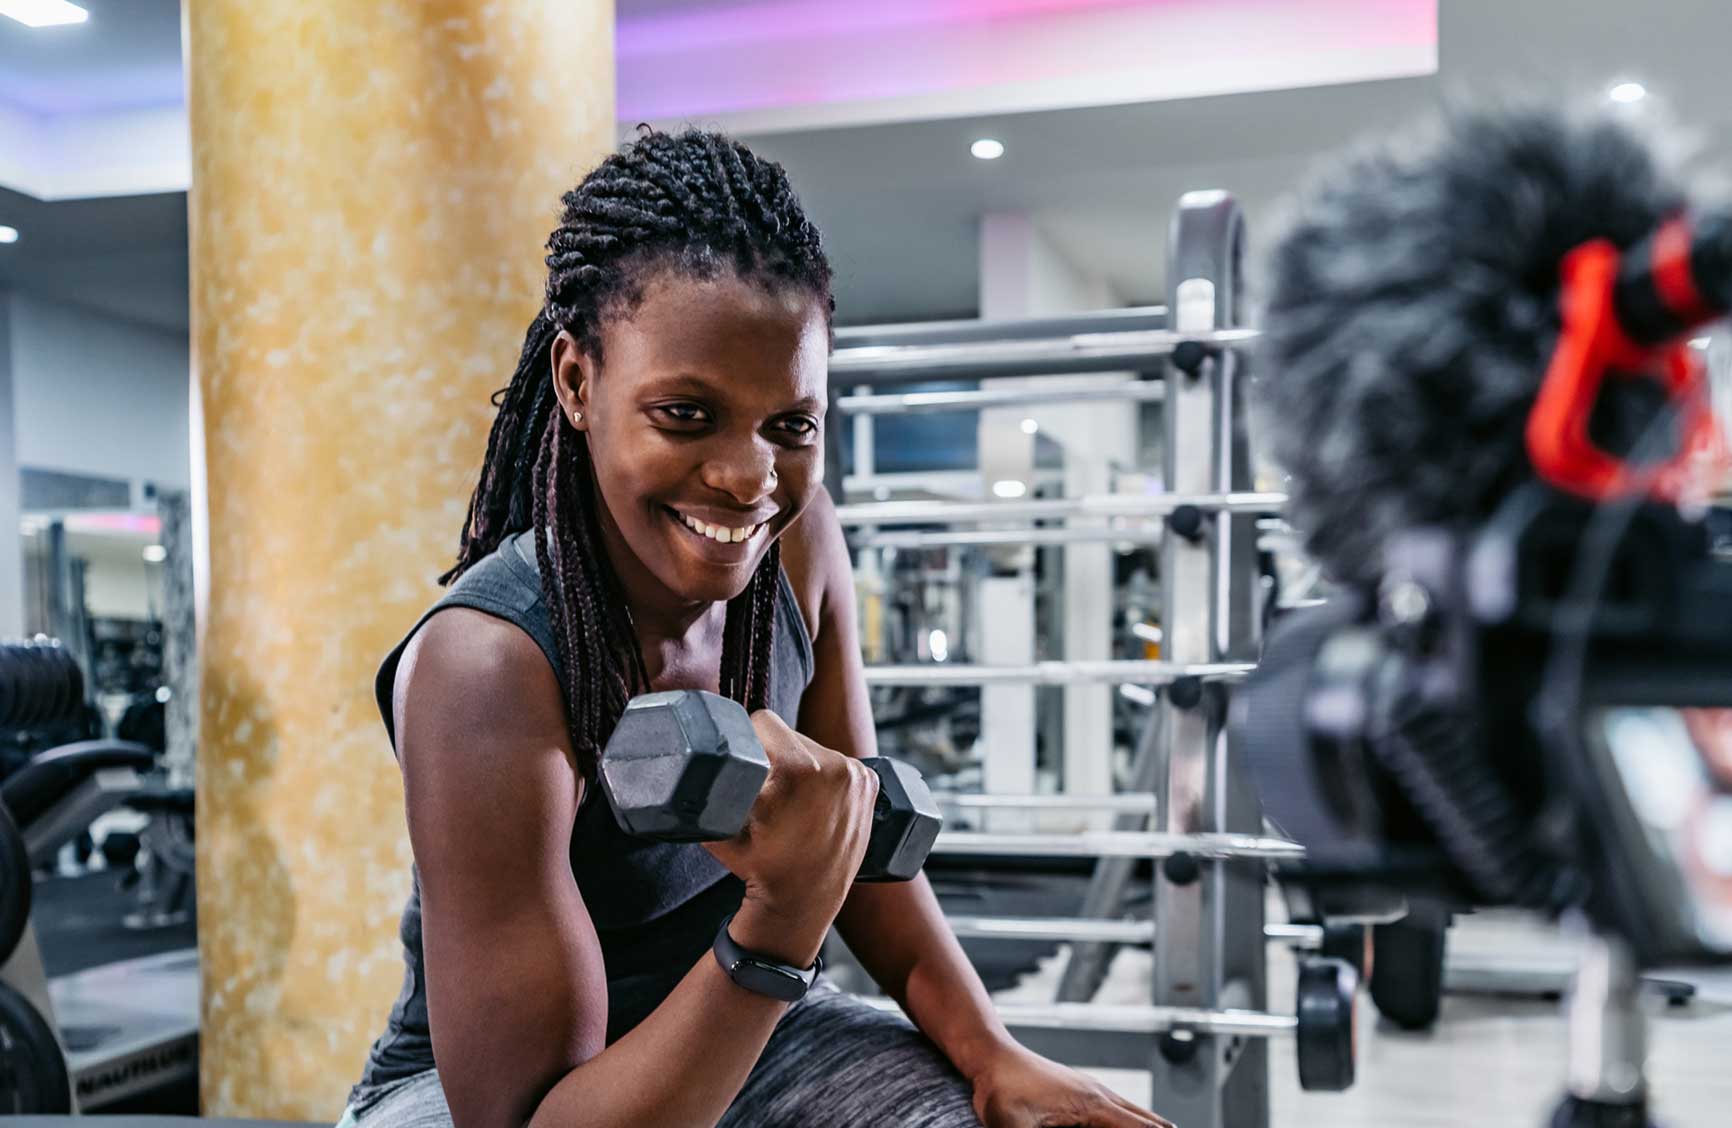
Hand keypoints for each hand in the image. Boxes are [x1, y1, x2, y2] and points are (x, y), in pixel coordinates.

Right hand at [700, 710, 879, 959]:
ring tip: (792, 800)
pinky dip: (825, 776)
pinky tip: (815, 802)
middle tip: (768, 789)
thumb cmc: (758, 866)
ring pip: (814, 748)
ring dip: (800, 765)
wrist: (802, 902)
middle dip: (775, 754)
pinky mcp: (870, 784)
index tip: (748, 764)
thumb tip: (693, 762)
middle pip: (790, 734)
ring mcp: (856, 775)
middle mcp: (835, 766)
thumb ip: (709, 788)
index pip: (764, 721)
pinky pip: (837, 763)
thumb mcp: (722, 826)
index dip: (748, 739)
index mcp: (797, 768)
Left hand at [968, 1043, 1174, 1127]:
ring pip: (1138, 1114)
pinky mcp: (1081, 1092)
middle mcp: (1100, 1096)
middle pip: (1151, 1122)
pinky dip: (1135, 1123)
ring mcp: (1092, 1091)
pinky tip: (1128, 1127)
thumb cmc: (1000, 1089)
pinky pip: (1121, 1110)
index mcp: (1093, 1106)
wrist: (990, 1055)